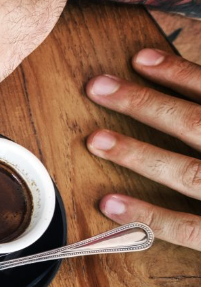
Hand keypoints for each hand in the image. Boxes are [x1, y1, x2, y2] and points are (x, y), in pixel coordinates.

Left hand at [85, 47, 200, 249]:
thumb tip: (193, 88)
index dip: (180, 73)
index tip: (141, 58)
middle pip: (196, 124)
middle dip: (145, 105)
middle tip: (97, 87)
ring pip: (188, 174)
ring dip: (139, 154)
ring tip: (95, 139)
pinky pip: (189, 228)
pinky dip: (148, 215)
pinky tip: (108, 202)